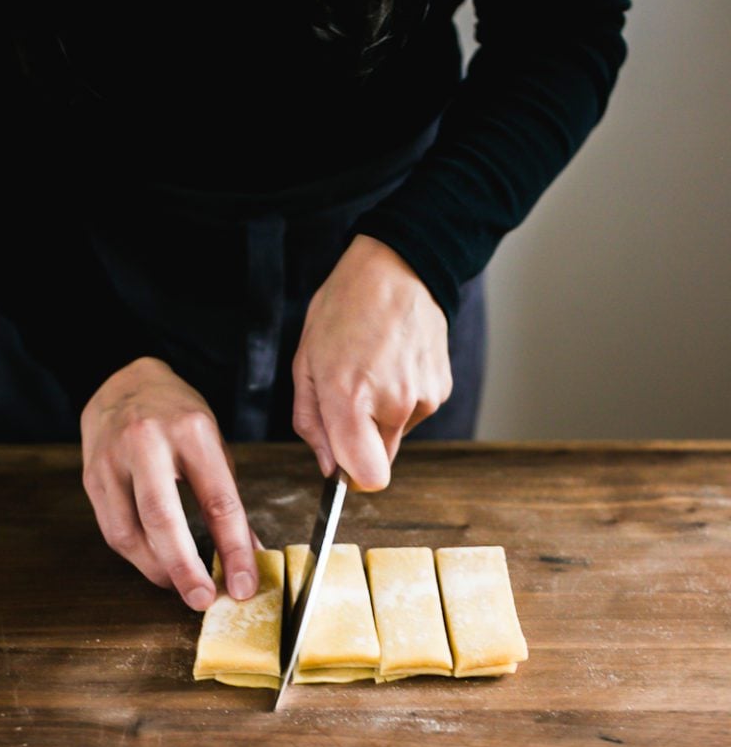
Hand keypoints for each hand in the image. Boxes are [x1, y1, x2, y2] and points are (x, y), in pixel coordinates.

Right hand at [80, 357, 257, 609]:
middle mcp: (149, 442)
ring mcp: (114, 458)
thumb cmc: (178, 415)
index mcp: (193, 431)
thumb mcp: (214, 445)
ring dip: (158, 568)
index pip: (218, 501)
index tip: (245, 583)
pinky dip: (136, 555)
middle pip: (165, 519)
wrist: (126, 381)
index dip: (234, 549)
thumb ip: (228, 498)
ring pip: (130, 531)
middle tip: (204, 600)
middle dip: (187, 568)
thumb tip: (249, 551)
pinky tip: (156, 564)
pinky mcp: (91, 475)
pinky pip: (112, 528)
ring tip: (181, 586)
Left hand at [292, 234, 451, 489]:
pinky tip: (393, 362)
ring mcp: (422, 397)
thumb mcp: (305, 363)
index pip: (367, 478)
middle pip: (378, 459)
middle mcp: (393, 404)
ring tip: (372, 367)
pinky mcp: (440, 389)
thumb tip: (329, 467)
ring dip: (381, 415)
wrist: (398, 268)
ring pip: (396, 434)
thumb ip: (312, 424)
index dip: (351, 478)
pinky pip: (414, 412)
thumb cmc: (344, 309)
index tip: (341, 462)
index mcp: (350, 398)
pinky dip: (401, 398)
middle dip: (360, 440)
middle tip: (349, 394)